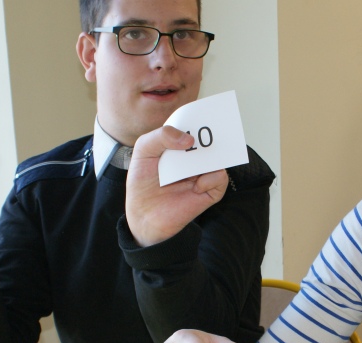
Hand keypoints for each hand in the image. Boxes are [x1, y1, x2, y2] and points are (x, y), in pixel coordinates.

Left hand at [126, 126, 229, 245]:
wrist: (143, 215)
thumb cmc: (142, 183)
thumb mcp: (143, 151)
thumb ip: (160, 137)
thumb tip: (188, 139)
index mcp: (178, 145)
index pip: (193, 125)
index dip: (200, 116)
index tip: (205, 109)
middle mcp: (192, 157)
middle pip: (210, 138)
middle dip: (214, 130)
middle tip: (217, 124)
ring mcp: (202, 173)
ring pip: (217, 156)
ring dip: (209, 155)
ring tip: (198, 159)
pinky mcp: (209, 191)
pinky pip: (219, 178)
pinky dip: (210, 178)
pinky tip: (196, 185)